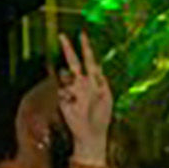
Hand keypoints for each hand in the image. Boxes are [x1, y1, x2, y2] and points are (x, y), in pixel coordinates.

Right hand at [56, 33, 113, 163]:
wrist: (92, 133)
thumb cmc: (102, 116)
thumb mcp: (106, 95)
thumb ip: (101, 79)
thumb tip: (96, 64)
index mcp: (93, 80)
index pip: (89, 60)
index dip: (85, 47)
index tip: (82, 34)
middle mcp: (81, 83)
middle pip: (73, 62)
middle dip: (68, 49)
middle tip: (62, 36)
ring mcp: (71, 90)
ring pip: (67, 76)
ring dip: (75, 85)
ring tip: (82, 99)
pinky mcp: (63, 99)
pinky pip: (63, 90)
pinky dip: (70, 96)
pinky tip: (75, 105)